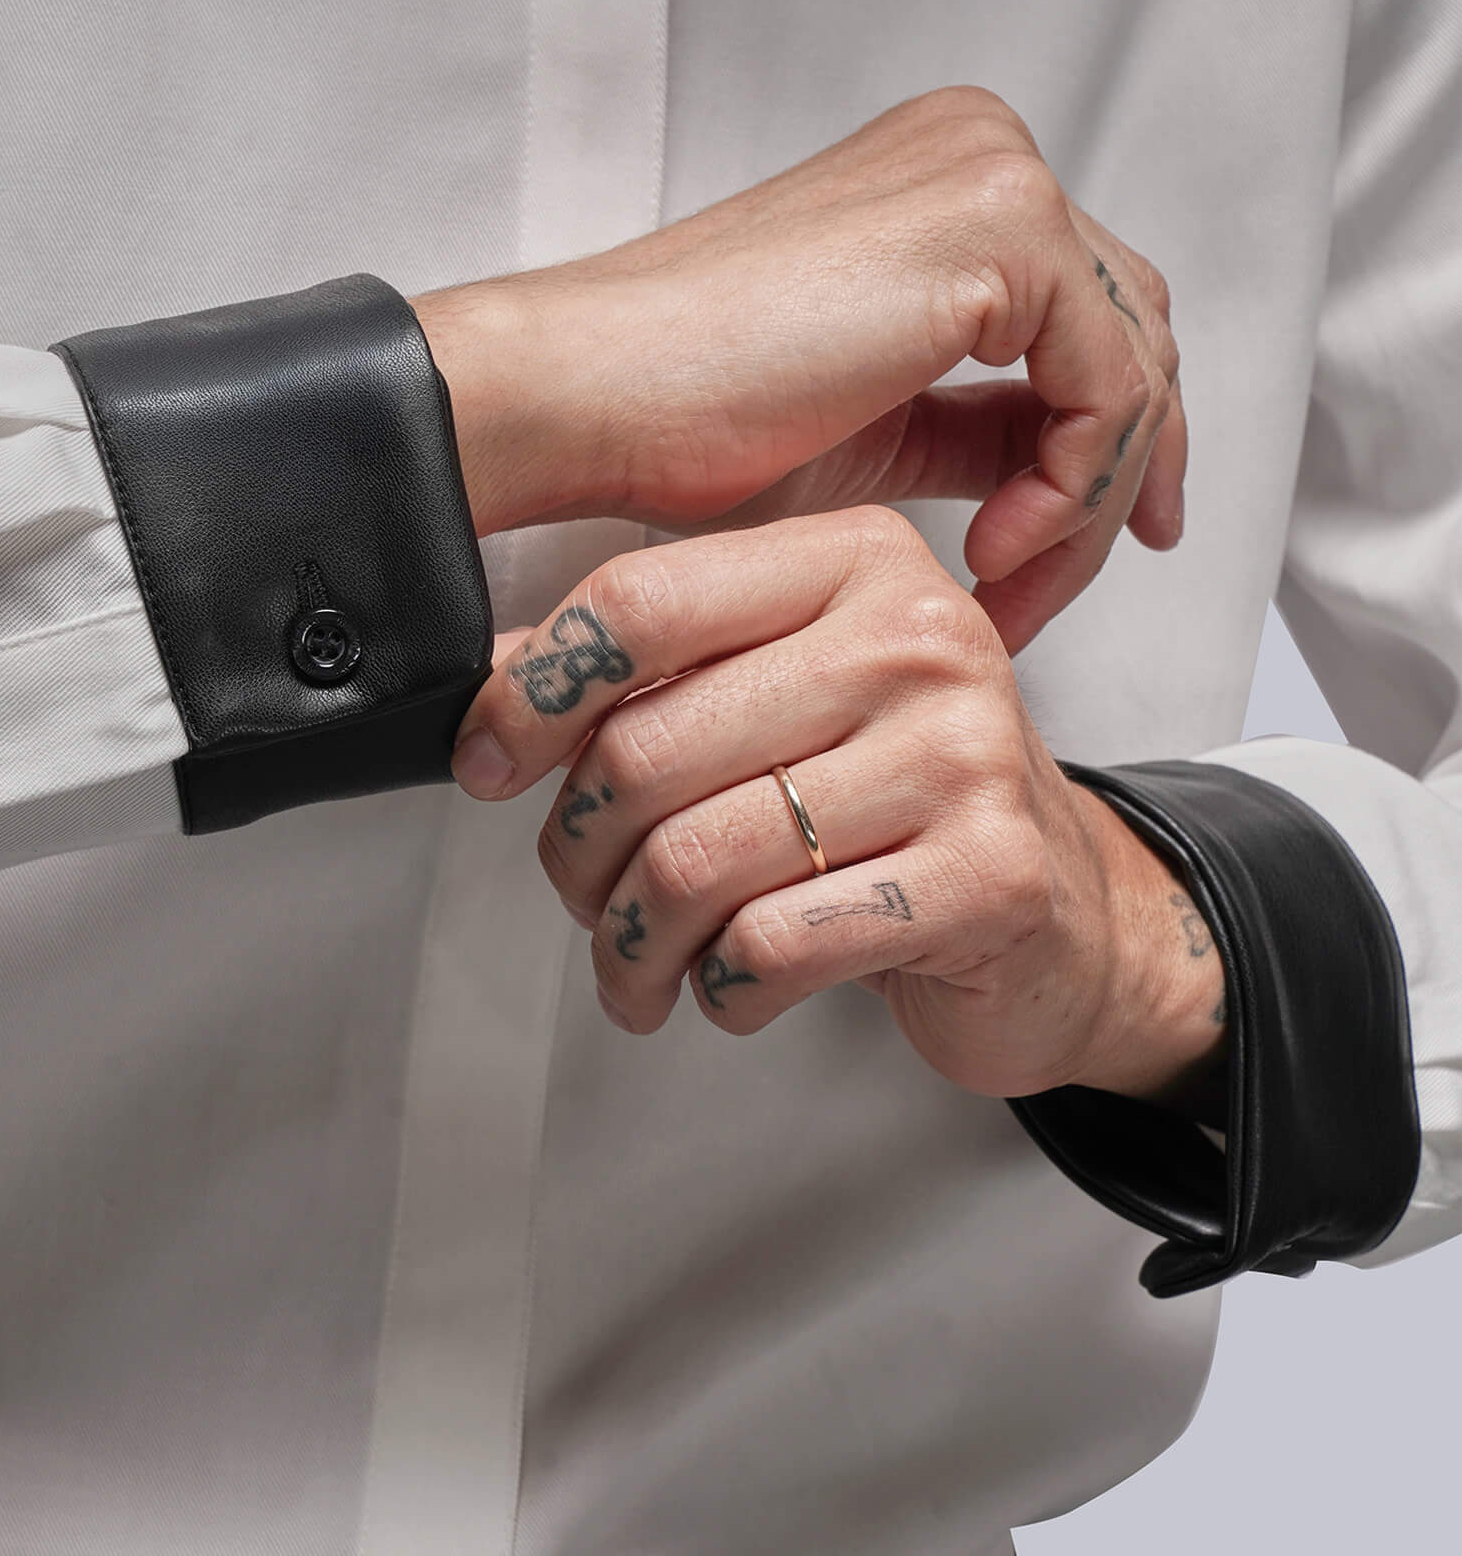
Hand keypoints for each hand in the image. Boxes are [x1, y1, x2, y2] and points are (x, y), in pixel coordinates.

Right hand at [416, 86, 1184, 653]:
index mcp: (949, 179)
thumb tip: (1047, 473)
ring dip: (1085, 509)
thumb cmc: (681, 418)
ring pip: (1133, 371)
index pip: (1092, 315)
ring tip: (1004, 589)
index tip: (1085, 547)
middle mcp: (985, 151)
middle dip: (1112, 484)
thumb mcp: (876, 432)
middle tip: (1057, 590)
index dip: (1106, 447)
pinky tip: (993, 549)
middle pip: (1131, 334)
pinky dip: (1073, 490)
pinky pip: (1112, 387)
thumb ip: (975, 430)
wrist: (590, 395)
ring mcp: (999, 177)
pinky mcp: (1005, 226)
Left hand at [451, 508, 1226, 1105]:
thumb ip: (657, 678)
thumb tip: (488, 685)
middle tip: (588, 902)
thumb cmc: (903, 807)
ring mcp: (965, 756)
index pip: (641, 602)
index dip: (529, 695)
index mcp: (855, 565)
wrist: (1072, 917)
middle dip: (579, 856)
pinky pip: (774, 944)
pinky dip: (723, 990)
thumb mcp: (785, 703)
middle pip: (648, 750)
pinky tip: (735, 989)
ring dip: (636, 945)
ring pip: (697, 861)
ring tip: (642, 969)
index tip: (484, 765)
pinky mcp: (991, 877)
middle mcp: (920, 638)